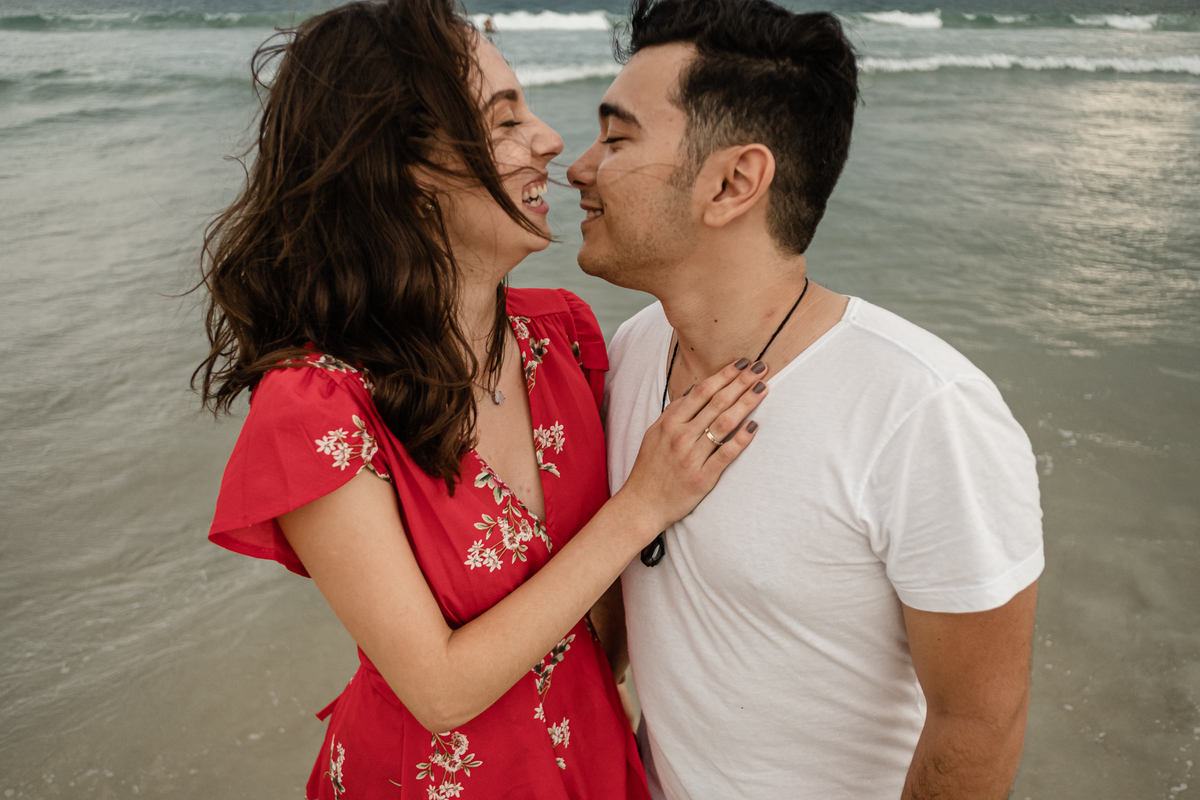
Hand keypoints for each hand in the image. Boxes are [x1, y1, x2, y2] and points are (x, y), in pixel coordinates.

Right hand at [618, 359, 767, 537]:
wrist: (642, 504)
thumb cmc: (650, 468)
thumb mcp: (654, 434)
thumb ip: (674, 413)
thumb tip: (693, 391)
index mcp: (670, 423)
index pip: (701, 392)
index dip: (724, 375)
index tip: (742, 363)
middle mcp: (680, 437)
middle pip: (716, 403)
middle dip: (741, 382)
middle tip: (761, 368)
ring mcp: (692, 457)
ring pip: (723, 424)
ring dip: (745, 403)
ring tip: (762, 389)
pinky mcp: (702, 478)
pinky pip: (725, 454)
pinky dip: (741, 439)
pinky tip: (754, 426)